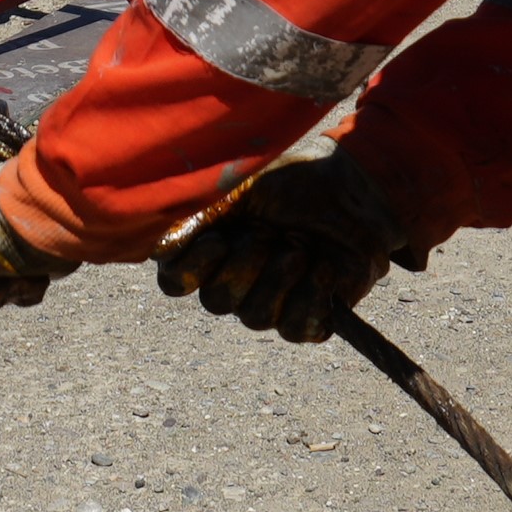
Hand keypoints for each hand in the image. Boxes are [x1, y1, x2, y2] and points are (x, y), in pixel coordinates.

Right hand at [154, 147, 415, 340]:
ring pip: (255, 317)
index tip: (218, 239)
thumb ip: (200, 214)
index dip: (192, 269)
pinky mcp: (309, 317)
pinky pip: (295, 328)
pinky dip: (311, 295)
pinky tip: (324, 266)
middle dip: (245, 266)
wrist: (353, 189)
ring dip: (279, 278)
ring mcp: (272, 302)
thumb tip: (159, 248)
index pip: (176, 282)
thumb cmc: (293, 184)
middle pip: (217, 301)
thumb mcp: (240, 187)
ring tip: (300, 247)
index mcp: (209, 251)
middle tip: (269, 234)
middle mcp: (235, 282)